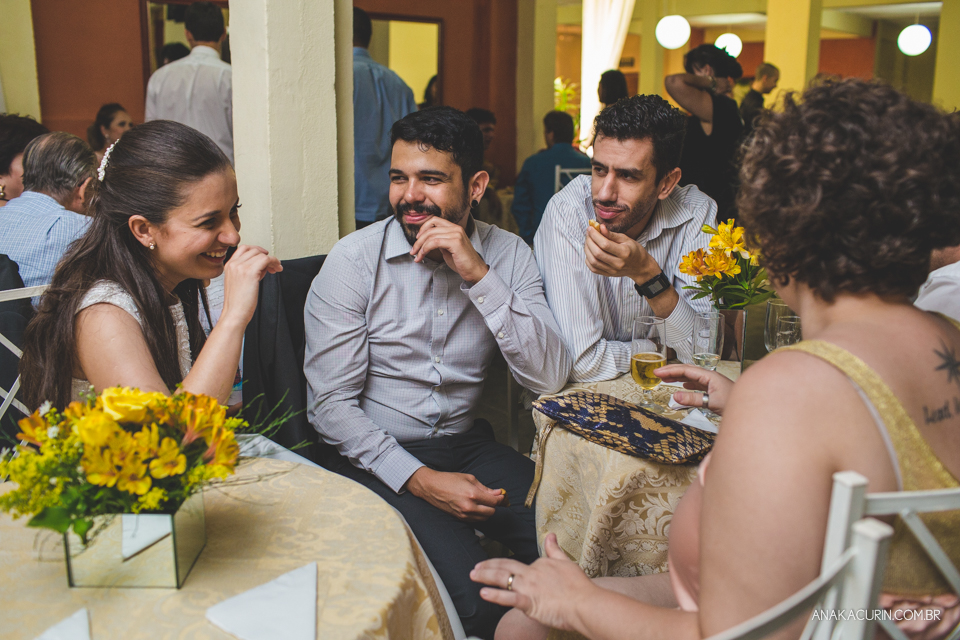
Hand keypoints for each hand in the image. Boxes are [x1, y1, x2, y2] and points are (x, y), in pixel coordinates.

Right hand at [219, 245, 282, 326]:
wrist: (234, 313)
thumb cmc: (238, 303)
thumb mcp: (238, 282)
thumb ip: (246, 271)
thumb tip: (261, 266)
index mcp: (229, 265)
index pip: (244, 248)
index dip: (257, 251)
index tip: (264, 257)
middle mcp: (234, 264)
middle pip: (253, 250)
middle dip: (265, 256)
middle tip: (272, 266)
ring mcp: (241, 266)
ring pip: (261, 254)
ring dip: (271, 260)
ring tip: (274, 269)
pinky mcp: (250, 272)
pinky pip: (266, 259)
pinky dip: (274, 262)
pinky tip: (276, 269)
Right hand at [405, 467, 504, 521]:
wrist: (432, 487)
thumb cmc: (449, 480)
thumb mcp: (469, 479)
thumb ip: (485, 488)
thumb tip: (497, 493)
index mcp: (473, 494)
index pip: (494, 501)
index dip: (500, 498)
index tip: (501, 496)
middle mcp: (469, 506)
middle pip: (491, 512)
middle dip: (494, 505)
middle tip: (492, 498)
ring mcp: (464, 514)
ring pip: (484, 518)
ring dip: (487, 511)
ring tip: (483, 502)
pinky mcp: (460, 518)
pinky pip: (475, 520)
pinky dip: (479, 515)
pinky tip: (476, 507)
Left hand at [409, 217, 488, 283]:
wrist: (475, 271)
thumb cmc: (462, 262)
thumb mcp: (448, 249)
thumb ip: (439, 242)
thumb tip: (426, 241)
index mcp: (454, 228)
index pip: (435, 220)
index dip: (423, 228)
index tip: (417, 239)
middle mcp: (456, 228)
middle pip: (430, 228)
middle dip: (418, 240)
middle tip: (413, 251)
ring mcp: (456, 234)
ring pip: (431, 236)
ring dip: (420, 247)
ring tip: (416, 256)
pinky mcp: (455, 242)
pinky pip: (434, 243)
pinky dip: (425, 249)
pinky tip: (422, 256)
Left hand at [470, 533, 597, 631]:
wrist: (586, 603)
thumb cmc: (578, 586)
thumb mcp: (566, 562)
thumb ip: (554, 549)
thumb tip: (550, 534)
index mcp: (540, 564)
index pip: (520, 564)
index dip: (507, 567)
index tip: (498, 569)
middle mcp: (531, 574)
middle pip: (505, 566)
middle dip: (487, 566)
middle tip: (474, 567)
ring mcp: (529, 588)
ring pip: (502, 578)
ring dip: (485, 576)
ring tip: (473, 575)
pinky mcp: (530, 603)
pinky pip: (509, 598)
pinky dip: (495, 595)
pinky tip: (483, 593)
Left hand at [585, 224, 659, 283]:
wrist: (639, 267)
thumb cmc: (634, 250)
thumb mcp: (626, 239)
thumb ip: (612, 234)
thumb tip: (600, 227)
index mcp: (624, 252)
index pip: (605, 244)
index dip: (595, 235)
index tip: (590, 228)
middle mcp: (618, 263)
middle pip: (598, 253)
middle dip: (589, 241)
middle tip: (588, 233)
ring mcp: (612, 271)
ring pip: (593, 261)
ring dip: (587, 250)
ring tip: (588, 241)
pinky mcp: (608, 274)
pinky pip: (593, 268)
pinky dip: (588, 259)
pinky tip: (590, 251)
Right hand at [656, 363, 733, 414]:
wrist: (748, 410)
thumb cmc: (734, 404)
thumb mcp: (711, 402)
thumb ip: (692, 399)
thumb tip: (675, 396)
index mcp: (709, 376)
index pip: (685, 370)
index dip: (670, 370)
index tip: (658, 372)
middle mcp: (709, 377)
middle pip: (687, 371)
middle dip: (671, 371)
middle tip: (657, 373)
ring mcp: (711, 383)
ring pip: (690, 377)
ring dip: (677, 377)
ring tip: (665, 378)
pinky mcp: (713, 390)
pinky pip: (696, 384)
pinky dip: (686, 383)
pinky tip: (683, 386)